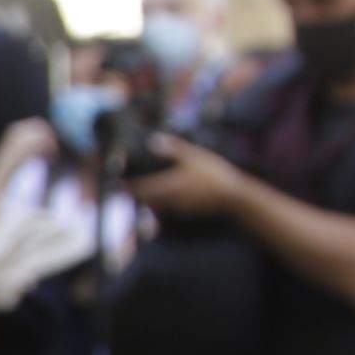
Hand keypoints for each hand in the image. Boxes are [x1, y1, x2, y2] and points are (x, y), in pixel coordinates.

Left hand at [132, 137, 247, 219]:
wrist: (235, 199)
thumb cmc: (215, 175)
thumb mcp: (194, 157)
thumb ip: (173, 149)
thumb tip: (152, 139)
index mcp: (169, 186)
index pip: (140, 190)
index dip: (127, 186)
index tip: (119, 181)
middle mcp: (169, 201)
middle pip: (144, 201)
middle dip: (135, 193)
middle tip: (127, 185)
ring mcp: (177, 210)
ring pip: (154, 207)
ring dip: (147, 200)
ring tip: (142, 190)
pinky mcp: (185, 214)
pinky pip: (166, 211)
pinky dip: (161, 205)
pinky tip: (164, 196)